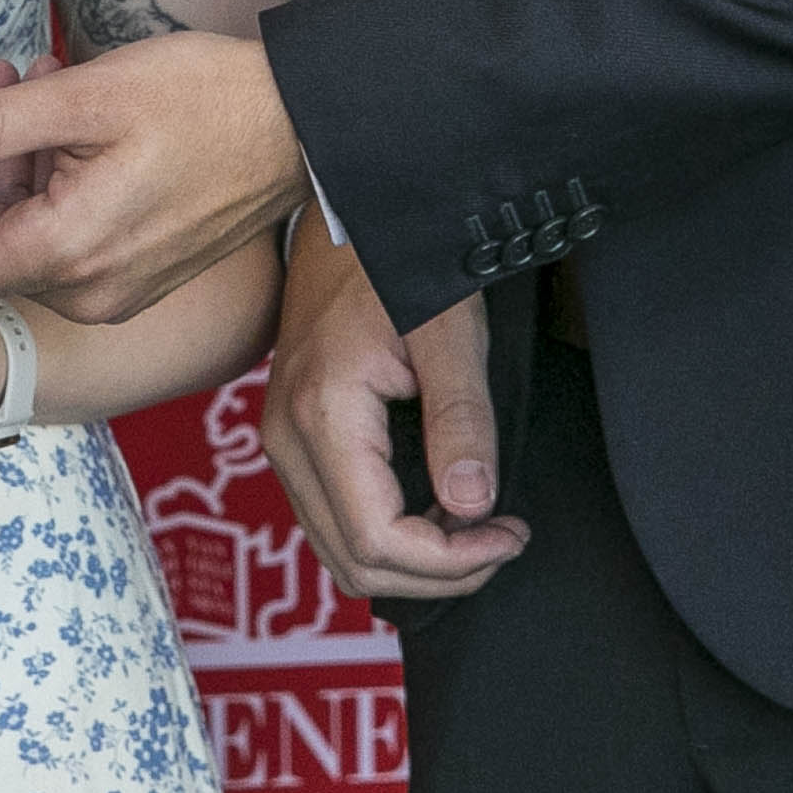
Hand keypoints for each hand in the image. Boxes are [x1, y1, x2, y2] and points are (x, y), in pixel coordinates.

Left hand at [0, 30, 304, 325]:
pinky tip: (68, 114)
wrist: (302, 123)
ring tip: (35, 80)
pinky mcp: (137, 272)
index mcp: (66, 257)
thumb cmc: (203, 101)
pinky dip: (53, 177)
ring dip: (14, 156)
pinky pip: (66, 234)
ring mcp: (115, 289)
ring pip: (25, 229)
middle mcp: (87, 293)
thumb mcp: (80, 96)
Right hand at [263, 209, 525, 602]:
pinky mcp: (292, 437)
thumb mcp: (449, 334)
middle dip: (437, 574)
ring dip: (412, 562)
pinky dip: (386, 536)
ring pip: (339, 551)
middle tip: (502, 540)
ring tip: (476, 530)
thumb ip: (461, 420)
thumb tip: (472, 508)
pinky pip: (333, 520)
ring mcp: (281, 440)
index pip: (378, 540)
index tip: (510, 533)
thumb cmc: (398, 263)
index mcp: (322, 415)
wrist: (348, 218)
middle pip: (354, 562)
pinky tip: (436, 509)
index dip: (452, 560)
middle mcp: (286, 438)